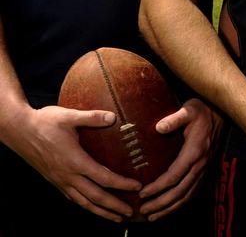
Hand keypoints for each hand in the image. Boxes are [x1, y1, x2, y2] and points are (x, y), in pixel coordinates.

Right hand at [9, 105, 141, 221]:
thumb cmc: (44, 122)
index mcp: (75, 161)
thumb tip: (113, 116)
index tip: (137, 187)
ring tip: (116, 218)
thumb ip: (92, 117)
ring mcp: (60, 180)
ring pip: (83, 202)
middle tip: (131, 213)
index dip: (122, 184)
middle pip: (95, 197)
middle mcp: (68, 175)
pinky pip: (72, 198)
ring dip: (101, 211)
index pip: (103, 178)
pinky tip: (92, 206)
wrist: (19, 130)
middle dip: (114, 206)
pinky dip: (86, 205)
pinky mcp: (54, 180)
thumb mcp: (69, 116)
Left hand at [138, 98, 221, 221]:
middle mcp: (200, 164)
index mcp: (195, 151)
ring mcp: (204, 169)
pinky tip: (170, 207)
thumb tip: (158, 127)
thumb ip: (174, 119)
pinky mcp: (205, 170)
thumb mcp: (189, 109)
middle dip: (161, 204)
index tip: (142, 193)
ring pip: (188, 195)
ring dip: (170, 208)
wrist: (221, 113)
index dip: (158, 187)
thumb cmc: (202, 110)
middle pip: (180, 191)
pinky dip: (181, 203)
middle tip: (143, 211)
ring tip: (153, 216)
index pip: (174, 176)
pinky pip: (193, 191)